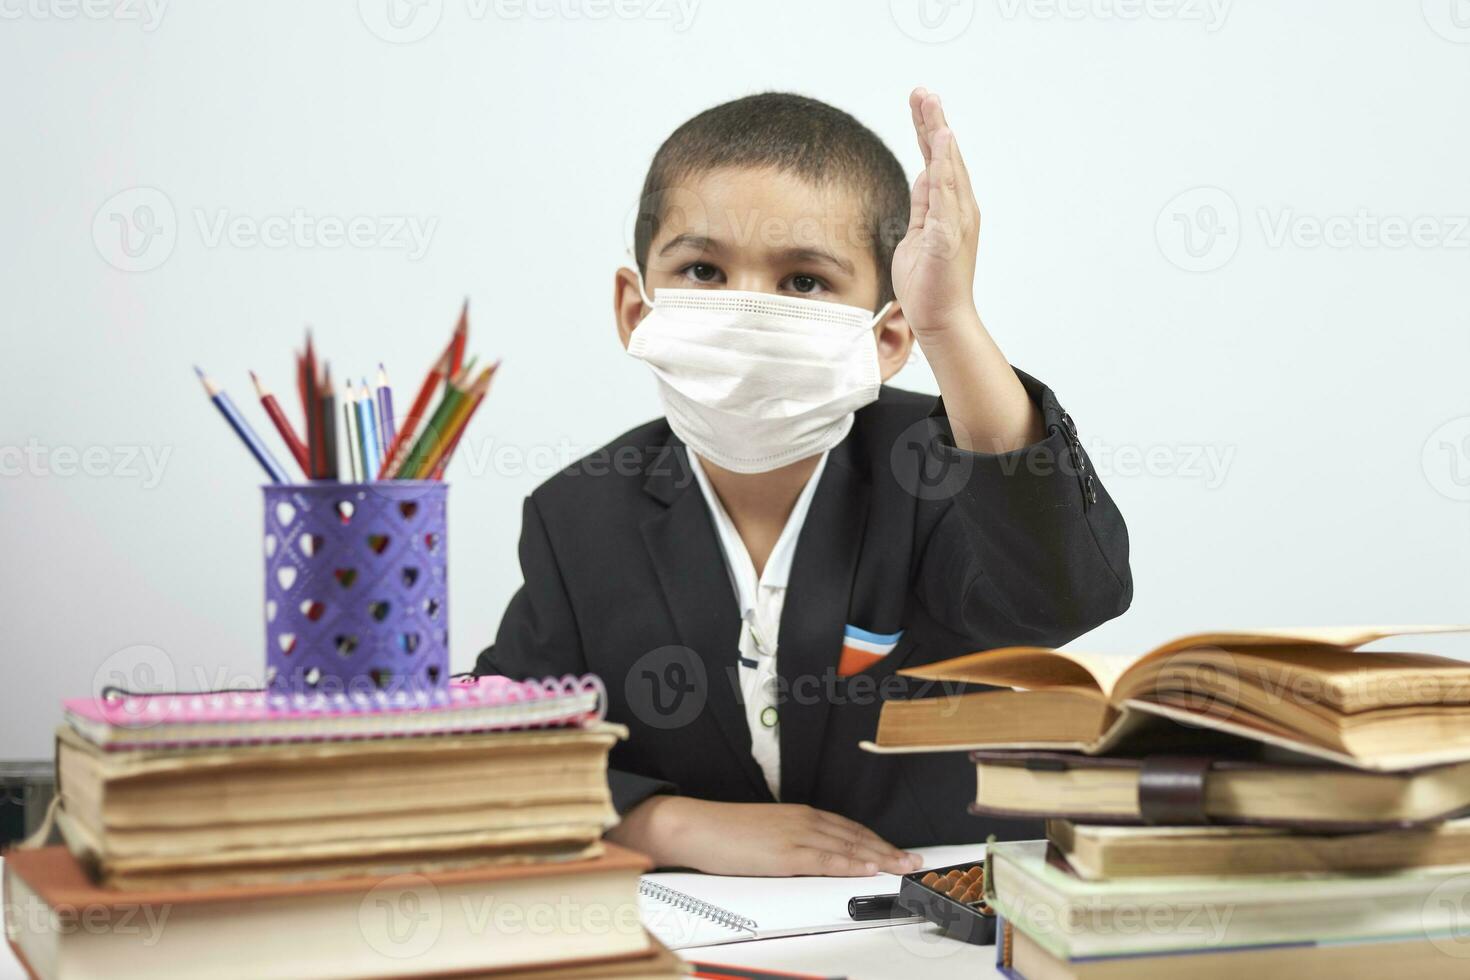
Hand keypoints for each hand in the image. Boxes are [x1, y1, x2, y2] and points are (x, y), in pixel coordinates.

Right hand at [607, 797, 923, 876]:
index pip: (849, 828)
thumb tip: (812, 854)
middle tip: (914, 860)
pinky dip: (850, 863)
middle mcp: (804, 821)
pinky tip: (868, 868)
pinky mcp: (785, 853)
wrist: (698, 826)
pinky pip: (825, 859)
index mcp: (800, 815)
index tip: (897, 850)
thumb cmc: (726, 832)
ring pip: (848, 846)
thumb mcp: (767, 832)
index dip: (876, 840)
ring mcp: (796, 836)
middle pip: (855, 836)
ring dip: (879, 857)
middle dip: (888, 849)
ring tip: (903, 866)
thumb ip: (793, 840)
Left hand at [890, 88, 981, 343]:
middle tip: (923, 91)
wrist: (941, 318)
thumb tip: (924, 176)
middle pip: (945, 156)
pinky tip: (941, 146)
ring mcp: (956, 221)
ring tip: (931, 106)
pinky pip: (946, 196)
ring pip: (948, 169)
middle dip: (933, 121)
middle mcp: (958, 208)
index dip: (928, 130)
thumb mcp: (917, 234)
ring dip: (939, 136)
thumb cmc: (929, 283)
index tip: (920, 101)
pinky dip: (945, 169)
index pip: (937, 161)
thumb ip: (922, 206)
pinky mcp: (947, 236)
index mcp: (948, 207)